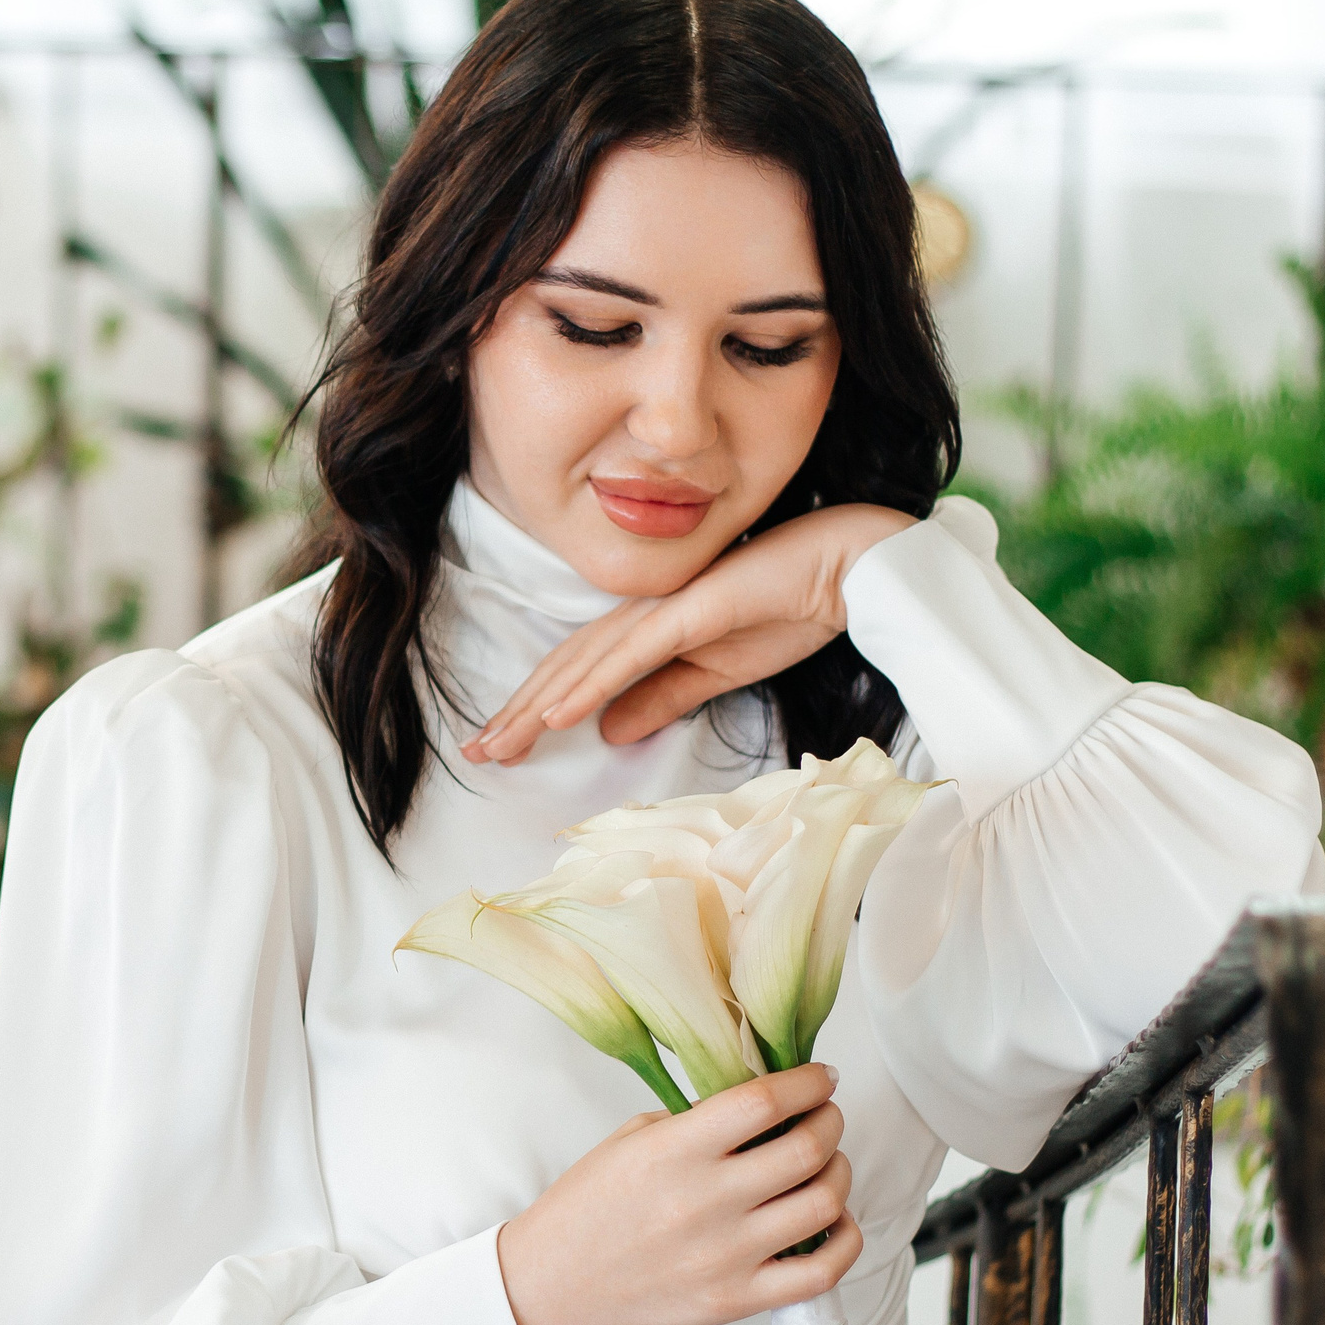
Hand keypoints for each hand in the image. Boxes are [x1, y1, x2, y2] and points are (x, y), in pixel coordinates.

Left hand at [460, 504, 915, 763]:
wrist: (848, 571)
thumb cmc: (788, 610)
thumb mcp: (715, 674)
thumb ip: (661, 699)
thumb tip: (609, 733)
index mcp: (646, 626)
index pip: (577, 672)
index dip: (535, 708)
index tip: (501, 746)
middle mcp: (641, 613)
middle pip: (565, 668)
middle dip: (518, 712)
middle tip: (476, 753)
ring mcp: (660, 610)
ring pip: (583, 664)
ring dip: (537, 705)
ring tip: (501, 743)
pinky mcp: (686, 612)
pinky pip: (627, 656)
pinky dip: (587, 685)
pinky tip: (556, 714)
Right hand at [494, 1064, 861, 1324]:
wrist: (550, 1290)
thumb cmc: (584, 1210)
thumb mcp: (627, 1143)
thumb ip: (694, 1122)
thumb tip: (763, 1109)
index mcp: (673, 1151)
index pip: (764, 1102)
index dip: (808, 1082)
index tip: (822, 1076)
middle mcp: (705, 1201)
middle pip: (807, 1148)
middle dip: (831, 1121)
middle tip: (826, 1115)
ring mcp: (726, 1255)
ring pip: (824, 1204)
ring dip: (839, 1173)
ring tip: (826, 1164)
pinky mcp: (737, 1300)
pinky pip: (821, 1272)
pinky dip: (845, 1240)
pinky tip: (836, 1221)